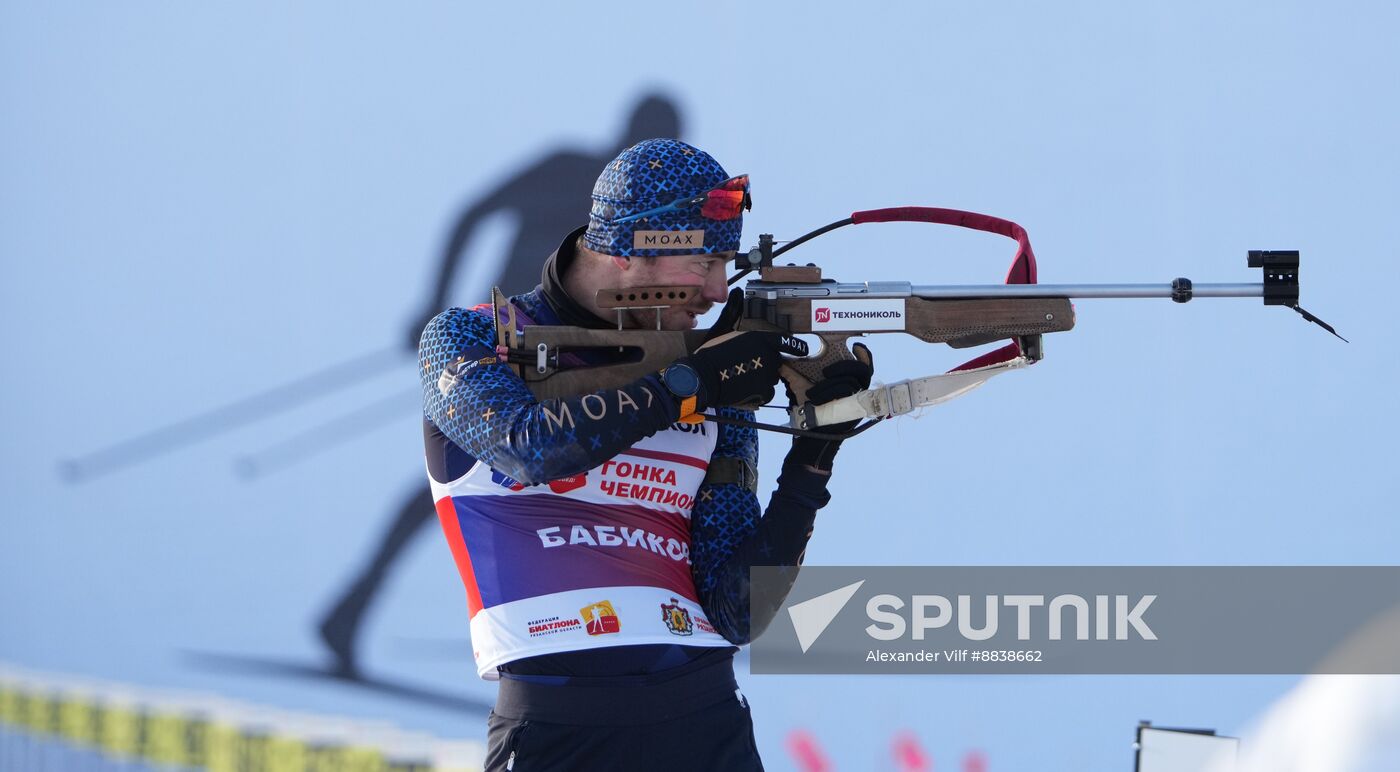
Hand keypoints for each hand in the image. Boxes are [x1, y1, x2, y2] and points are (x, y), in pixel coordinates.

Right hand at [680, 289, 807, 410]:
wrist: (704, 376)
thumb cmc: (711, 353)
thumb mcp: (723, 329)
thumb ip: (734, 313)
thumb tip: (736, 292)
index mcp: (760, 338)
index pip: (786, 342)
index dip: (797, 346)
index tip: (805, 349)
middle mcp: (769, 355)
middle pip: (776, 362)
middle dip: (766, 365)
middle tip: (747, 367)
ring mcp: (768, 374)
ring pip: (771, 379)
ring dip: (762, 379)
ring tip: (742, 378)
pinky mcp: (763, 391)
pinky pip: (767, 393)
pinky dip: (759, 393)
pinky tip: (745, 389)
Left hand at [785, 342, 873, 471]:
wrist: (808, 431)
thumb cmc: (807, 408)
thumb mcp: (799, 387)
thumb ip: (792, 373)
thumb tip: (780, 361)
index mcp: (847, 380)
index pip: (864, 365)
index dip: (865, 355)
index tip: (856, 346)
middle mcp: (856, 389)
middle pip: (862, 370)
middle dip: (844, 366)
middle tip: (826, 372)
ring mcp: (856, 400)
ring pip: (850, 384)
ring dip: (828, 387)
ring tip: (811, 395)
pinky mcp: (853, 412)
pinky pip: (846, 397)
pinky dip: (829, 395)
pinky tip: (816, 400)